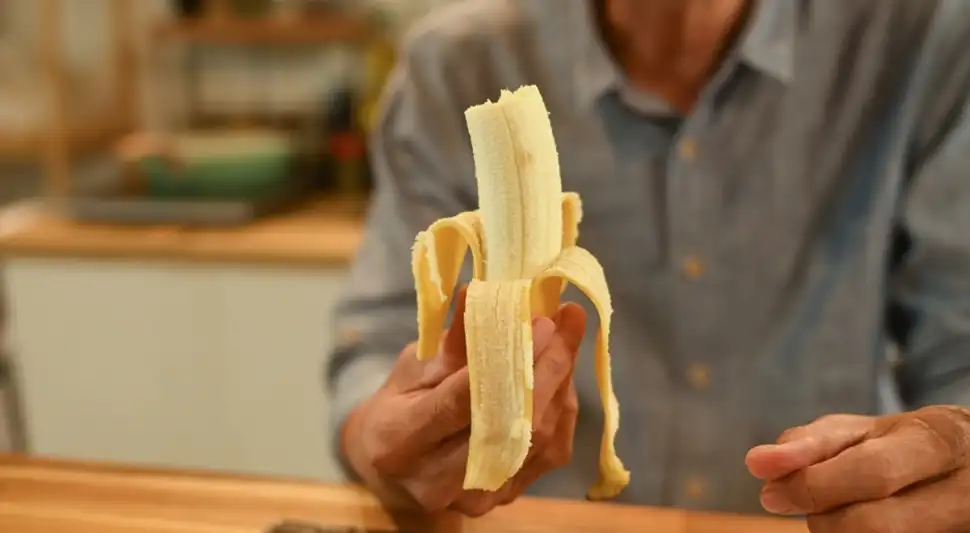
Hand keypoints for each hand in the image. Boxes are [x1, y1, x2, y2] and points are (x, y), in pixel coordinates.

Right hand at [341, 287, 586, 516]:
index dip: (507, 360)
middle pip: (511, 424)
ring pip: (537, 439)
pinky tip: (561, 373)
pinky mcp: (505, 498)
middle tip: (567, 320)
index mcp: (402, 440)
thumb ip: (450, 342)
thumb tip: (479, 294)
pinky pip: (549, 451)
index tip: (540, 320)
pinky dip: (561, 408)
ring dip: (560, 383)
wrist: (391, 474)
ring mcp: (476, 497)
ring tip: (568, 337)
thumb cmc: (396, 410)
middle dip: (548, 366)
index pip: (463, 401)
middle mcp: (438, 479)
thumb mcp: (411, 369)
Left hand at [745, 406, 969, 531]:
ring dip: (841, 532)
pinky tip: (862, 522)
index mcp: (937, 438)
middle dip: (825, 518)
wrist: (962, 467)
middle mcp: (962, 489)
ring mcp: (963, 528)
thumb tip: (757, 463)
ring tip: (847, 510)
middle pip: (874, 525)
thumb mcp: (859, 432)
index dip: (813, 486)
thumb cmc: (898, 446)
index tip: (771, 493)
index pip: (872, 472)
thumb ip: (809, 444)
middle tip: (809, 506)